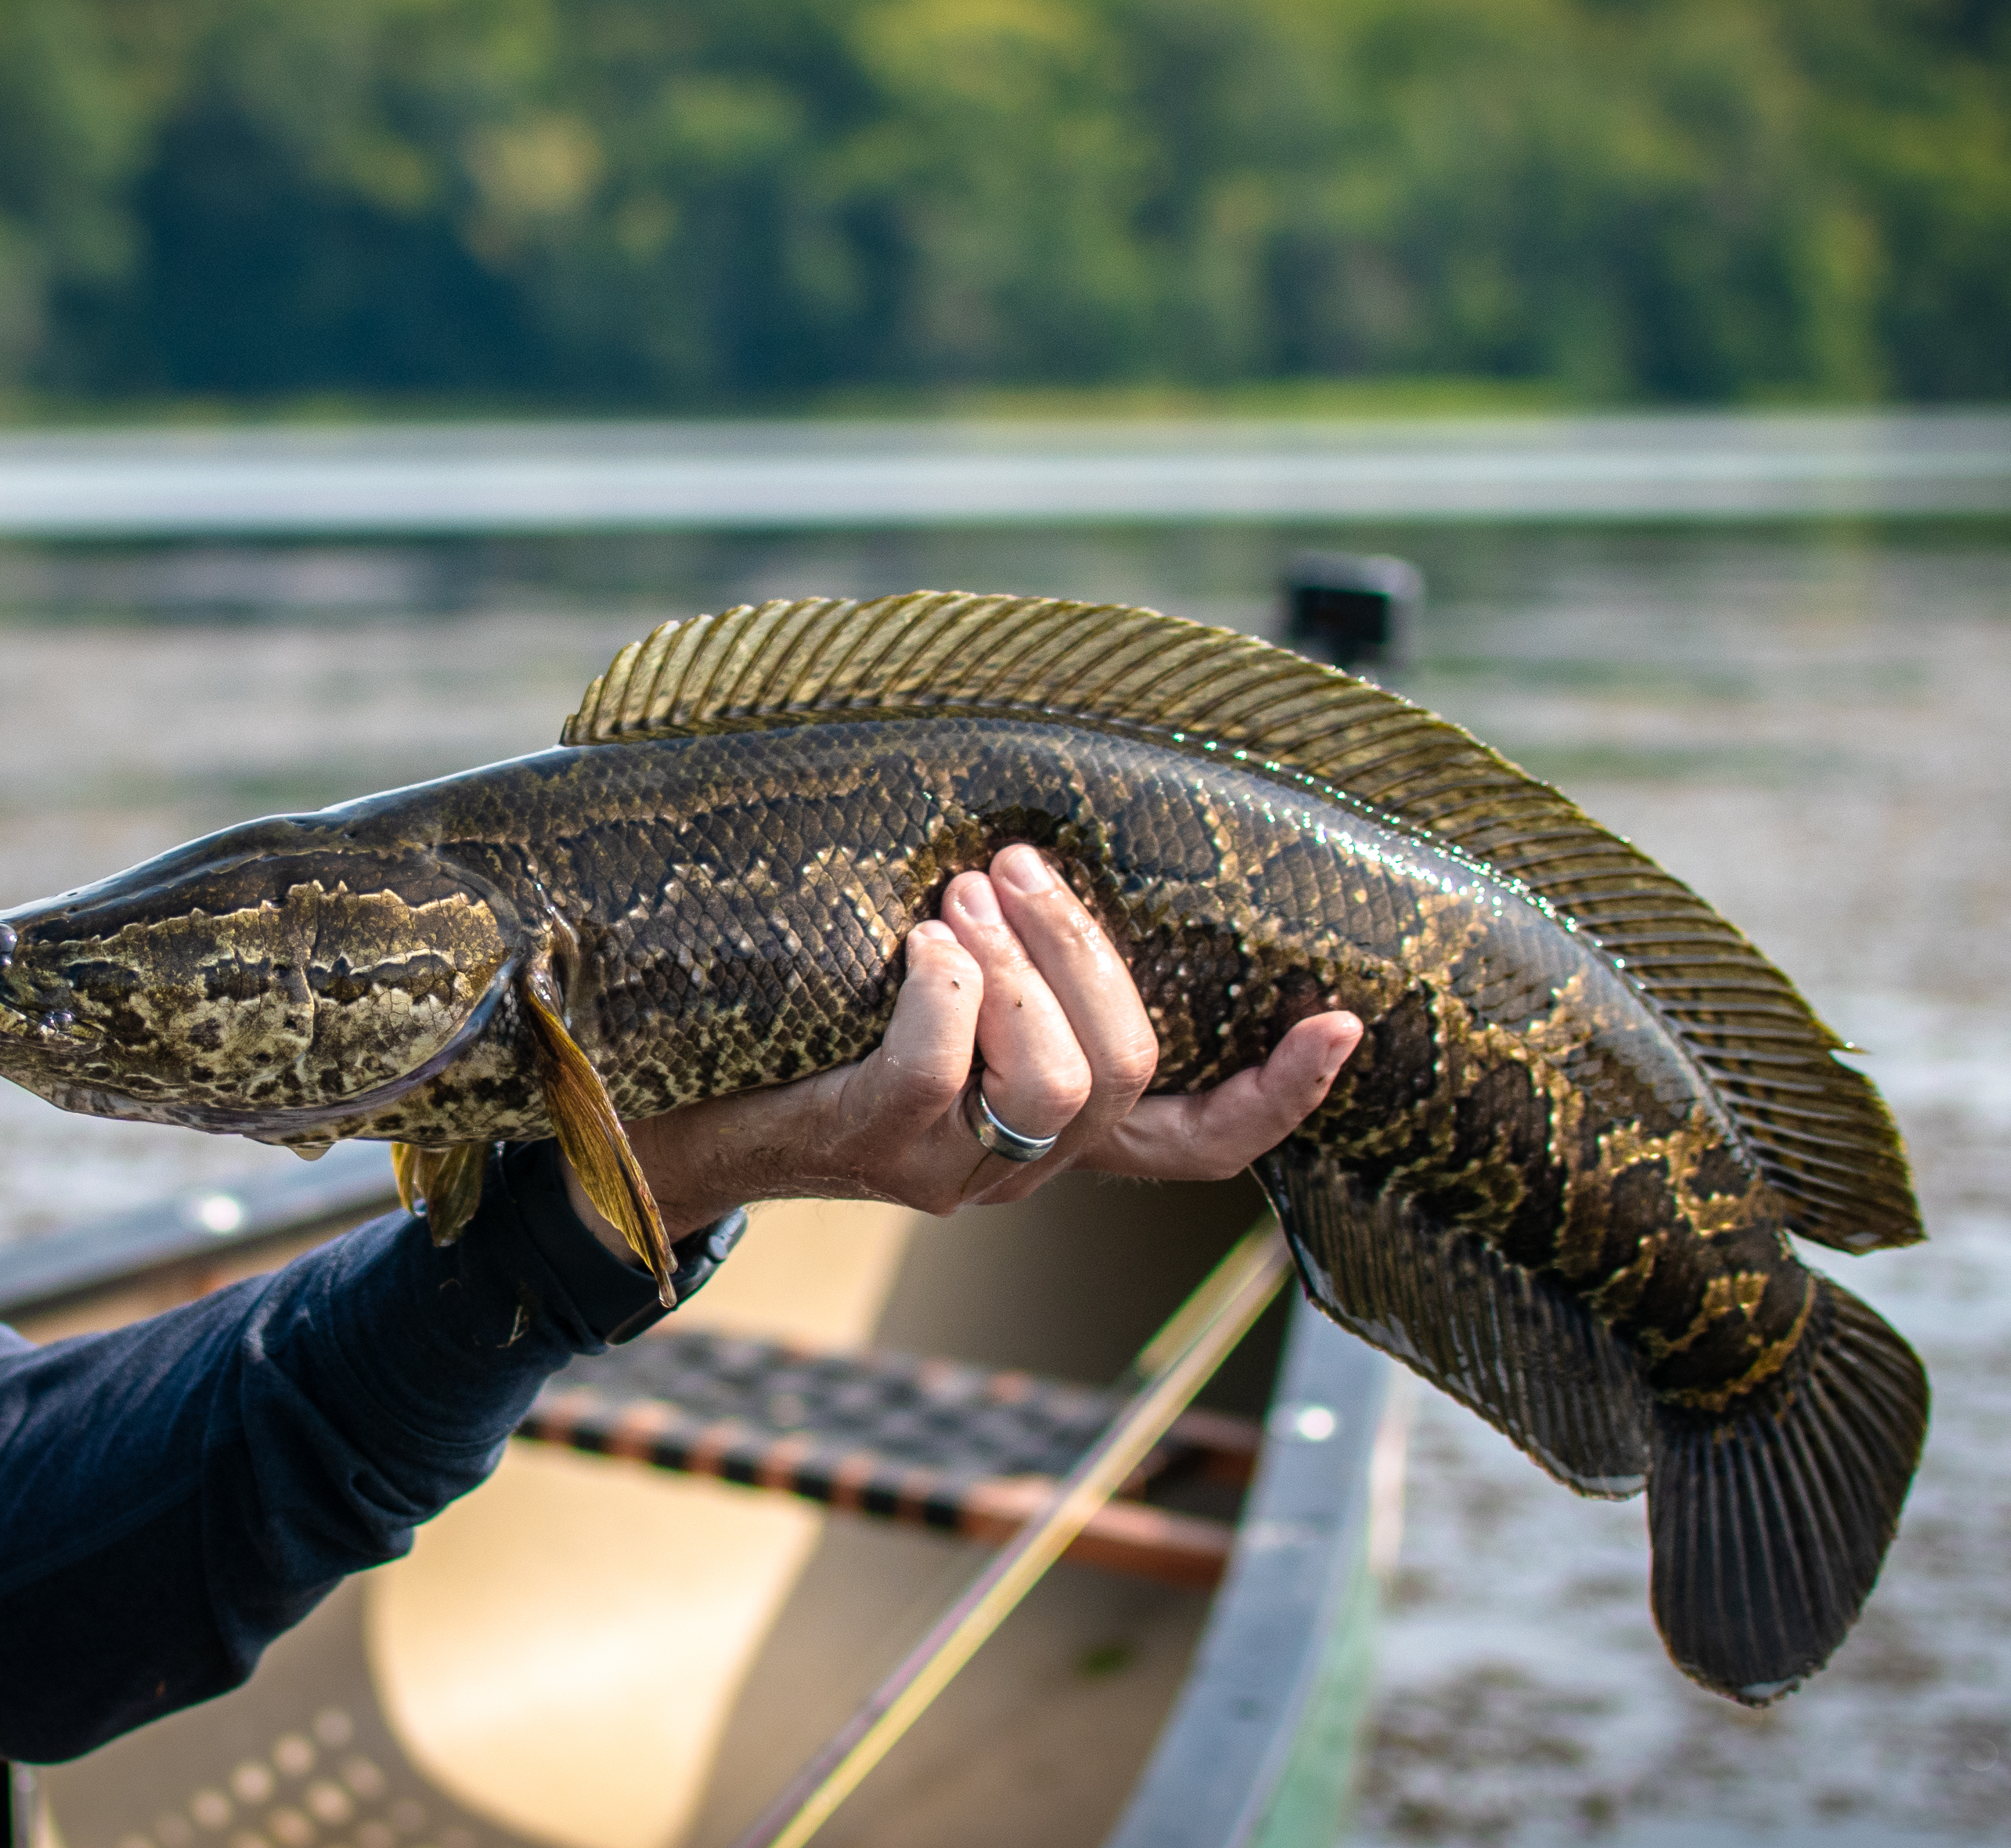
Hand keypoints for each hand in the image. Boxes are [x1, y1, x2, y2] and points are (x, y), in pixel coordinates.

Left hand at [609, 843, 1361, 1238]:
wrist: (668, 1111)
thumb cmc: (808, 1029)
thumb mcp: (929, 997)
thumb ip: (1005, 956)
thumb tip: (1041, 838)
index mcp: (1056, 1135)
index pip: (1204, 1146)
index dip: (1282, 1097)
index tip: (1343, 1023)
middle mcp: (1021, 1169)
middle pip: (1129, 1074)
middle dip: (1084, 953)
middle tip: (1016, 866)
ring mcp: (953, 1172)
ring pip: (1057, 1084)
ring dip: (1018, 967)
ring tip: (960, 896)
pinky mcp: (877, 1149)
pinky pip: (944, 1071)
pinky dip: (942, 987)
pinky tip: (913, 945)